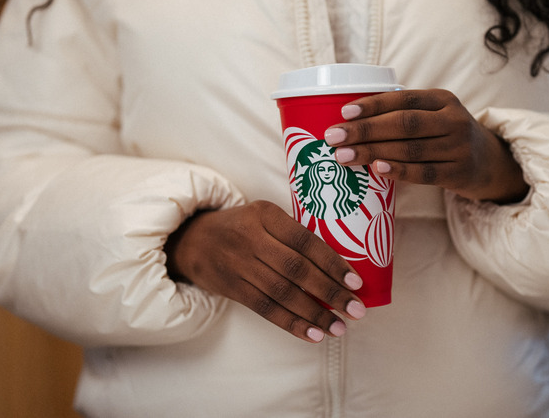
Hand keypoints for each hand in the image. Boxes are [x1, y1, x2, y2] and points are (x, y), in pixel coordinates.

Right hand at [164, 201, 366, 342]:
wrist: (191, 240)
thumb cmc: (242, 227)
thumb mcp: (264, 216)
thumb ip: (292, 234)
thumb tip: (339, 265)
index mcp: (265, 214)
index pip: (305, 240)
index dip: (332, 262)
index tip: (356, 281)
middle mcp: (251, 238)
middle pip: (296, 269)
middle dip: (330, 292)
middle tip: (356, 309)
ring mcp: (239, 264)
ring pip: (283, 293)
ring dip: (315, 313)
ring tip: (339, 327)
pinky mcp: (232, 288)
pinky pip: (265, 309)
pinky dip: (292, 324)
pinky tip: (314, 334)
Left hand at [324, 89, 528, 203]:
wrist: (489, 163)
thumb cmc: (446, 136)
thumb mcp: (434, 115)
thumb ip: (403, 114)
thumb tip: (347, 120)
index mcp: (442, 99)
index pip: (403, 99)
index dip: (373, 105)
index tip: (343, 112)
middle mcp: (453, 120)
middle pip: (403, 124)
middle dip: (364, 130)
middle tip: (334, 137)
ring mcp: (458, 147)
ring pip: (410, 149)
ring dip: (372, 152)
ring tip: (342, 156)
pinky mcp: (459, 173)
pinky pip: (424, 173)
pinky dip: (399, 171)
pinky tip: (377, 169)